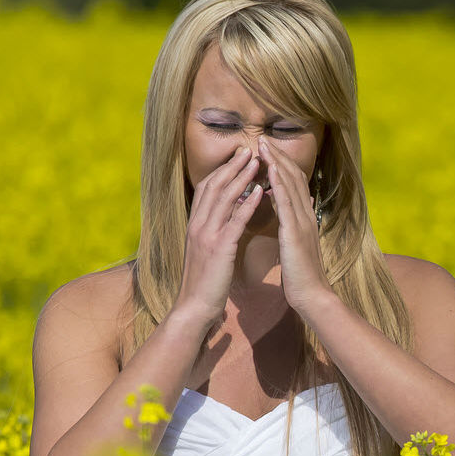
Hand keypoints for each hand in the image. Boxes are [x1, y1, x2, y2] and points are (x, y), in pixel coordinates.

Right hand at [173, 145, 265, 326]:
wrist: (194, 306)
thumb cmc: (204, 281)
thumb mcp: (206, 250)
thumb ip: (213, 231)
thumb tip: (226, 215)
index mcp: (195, 224)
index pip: (207, 188)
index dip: (222, 170)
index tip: (237, 156)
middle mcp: (198, 224)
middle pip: (214, 186)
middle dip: (232, 166)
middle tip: (249, 149)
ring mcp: (207, 235)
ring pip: (224, 198)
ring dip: (241, 177)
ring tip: (256, 161)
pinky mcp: (219, 248)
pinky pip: (234, 221)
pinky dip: (247, 204)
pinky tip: (260, 192)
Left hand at [258, 135, 333, 312]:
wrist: (311, 294)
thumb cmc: (301, 274)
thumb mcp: (298, 242)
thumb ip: (296, 221)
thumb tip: (293, 205)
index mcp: (303, 217)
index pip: (293, 183)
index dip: (281, 163)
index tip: (267, 148)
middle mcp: (306, 215)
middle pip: (293, 177)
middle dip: (277, 156)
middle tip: (262, 138)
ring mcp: (302, 222)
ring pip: (291, 186)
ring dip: (277, 163)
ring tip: (263, 146)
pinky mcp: (296, 233)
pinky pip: (288, 205)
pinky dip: (280, 186)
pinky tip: (272, 173)